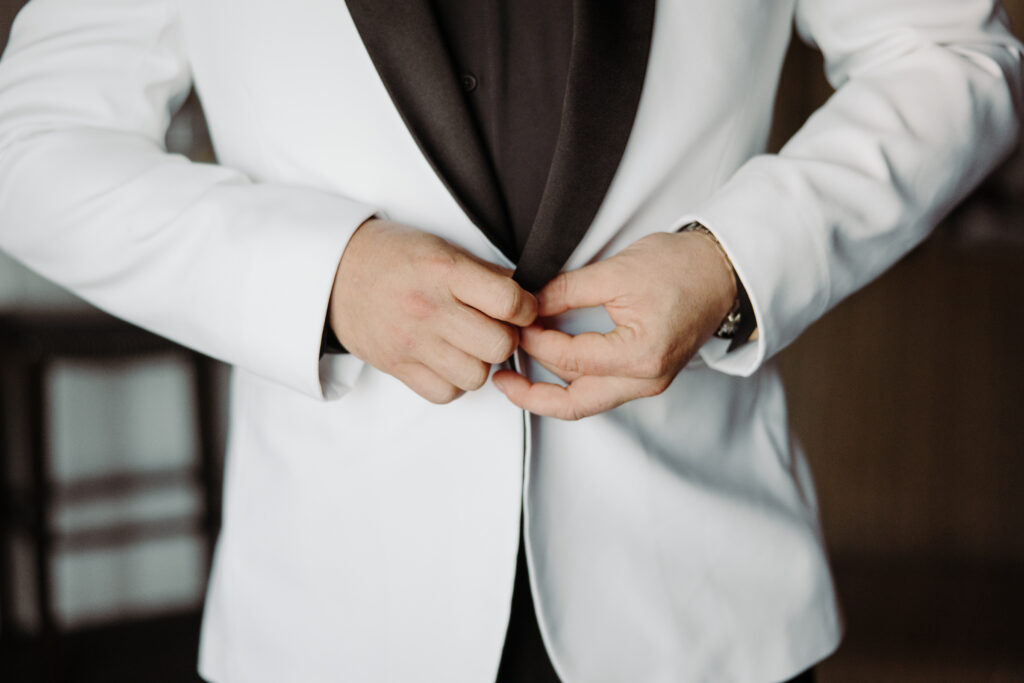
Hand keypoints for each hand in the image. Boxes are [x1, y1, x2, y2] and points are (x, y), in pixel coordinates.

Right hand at [329, 218, 537, 402]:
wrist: (334, 274)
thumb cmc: (390, 257)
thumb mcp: (440, 247)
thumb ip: (483, 274)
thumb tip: (524, 297)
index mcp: (443, 271)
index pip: (509, 302)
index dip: (526, 308)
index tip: (521, 308)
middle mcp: (428, 308)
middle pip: (499, 346)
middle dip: (506, 338)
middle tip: (494, 327)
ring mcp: (411, 342)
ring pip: (476, 376)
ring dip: (480, 363)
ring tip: (468, 345)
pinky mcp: (397, 367)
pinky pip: (446, 394)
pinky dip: (454, 383)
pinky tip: (448, 361)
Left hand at [491, 231, 735, 419]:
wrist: (723, 271)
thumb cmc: (682, 267)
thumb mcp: (617, 271)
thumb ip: (567, 291)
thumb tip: (529, 304)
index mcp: (640, 355)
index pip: (571, 359)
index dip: (536, 342)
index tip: (515, 325)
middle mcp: (645, 380)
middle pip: (575, 405)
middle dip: (532, 395)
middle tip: (500, 380)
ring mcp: (647, 383)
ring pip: (586, 402)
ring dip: (549, 391)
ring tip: (517, 373)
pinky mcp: (645, 377)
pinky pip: (600, 391)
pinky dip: (570, 383)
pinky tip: (548, 368)